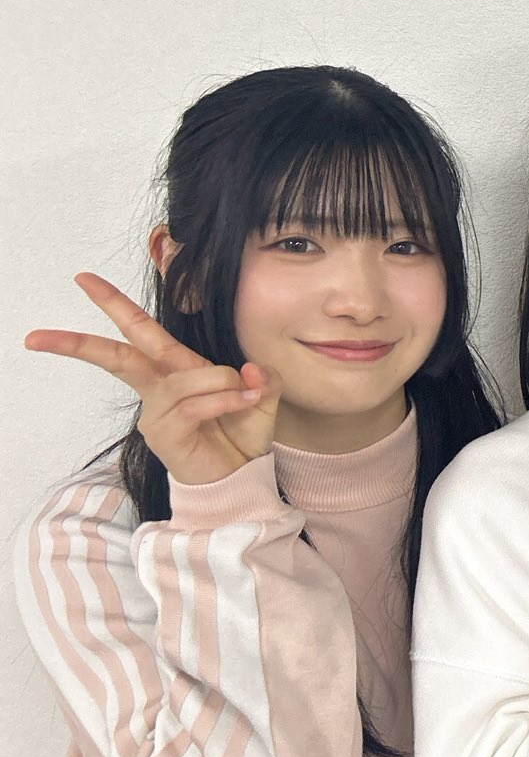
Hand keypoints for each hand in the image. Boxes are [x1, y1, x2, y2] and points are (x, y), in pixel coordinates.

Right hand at [24, 272, 280, 485]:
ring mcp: (157, 413)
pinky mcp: (164, 434)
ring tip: (245, 393)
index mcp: (174, 369)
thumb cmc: (241, 434)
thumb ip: (263, 376)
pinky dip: (225, 400)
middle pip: (117, 357)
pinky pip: (194, 405)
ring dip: (220, 382)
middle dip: (80, 343)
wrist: (242, 477)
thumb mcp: (263, 396)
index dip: (114, 304)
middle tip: (37, 335)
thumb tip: (250, 368)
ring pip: (181, 381)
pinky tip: (243, 403)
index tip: (83, 278)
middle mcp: (158, 389)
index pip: (139, 331)